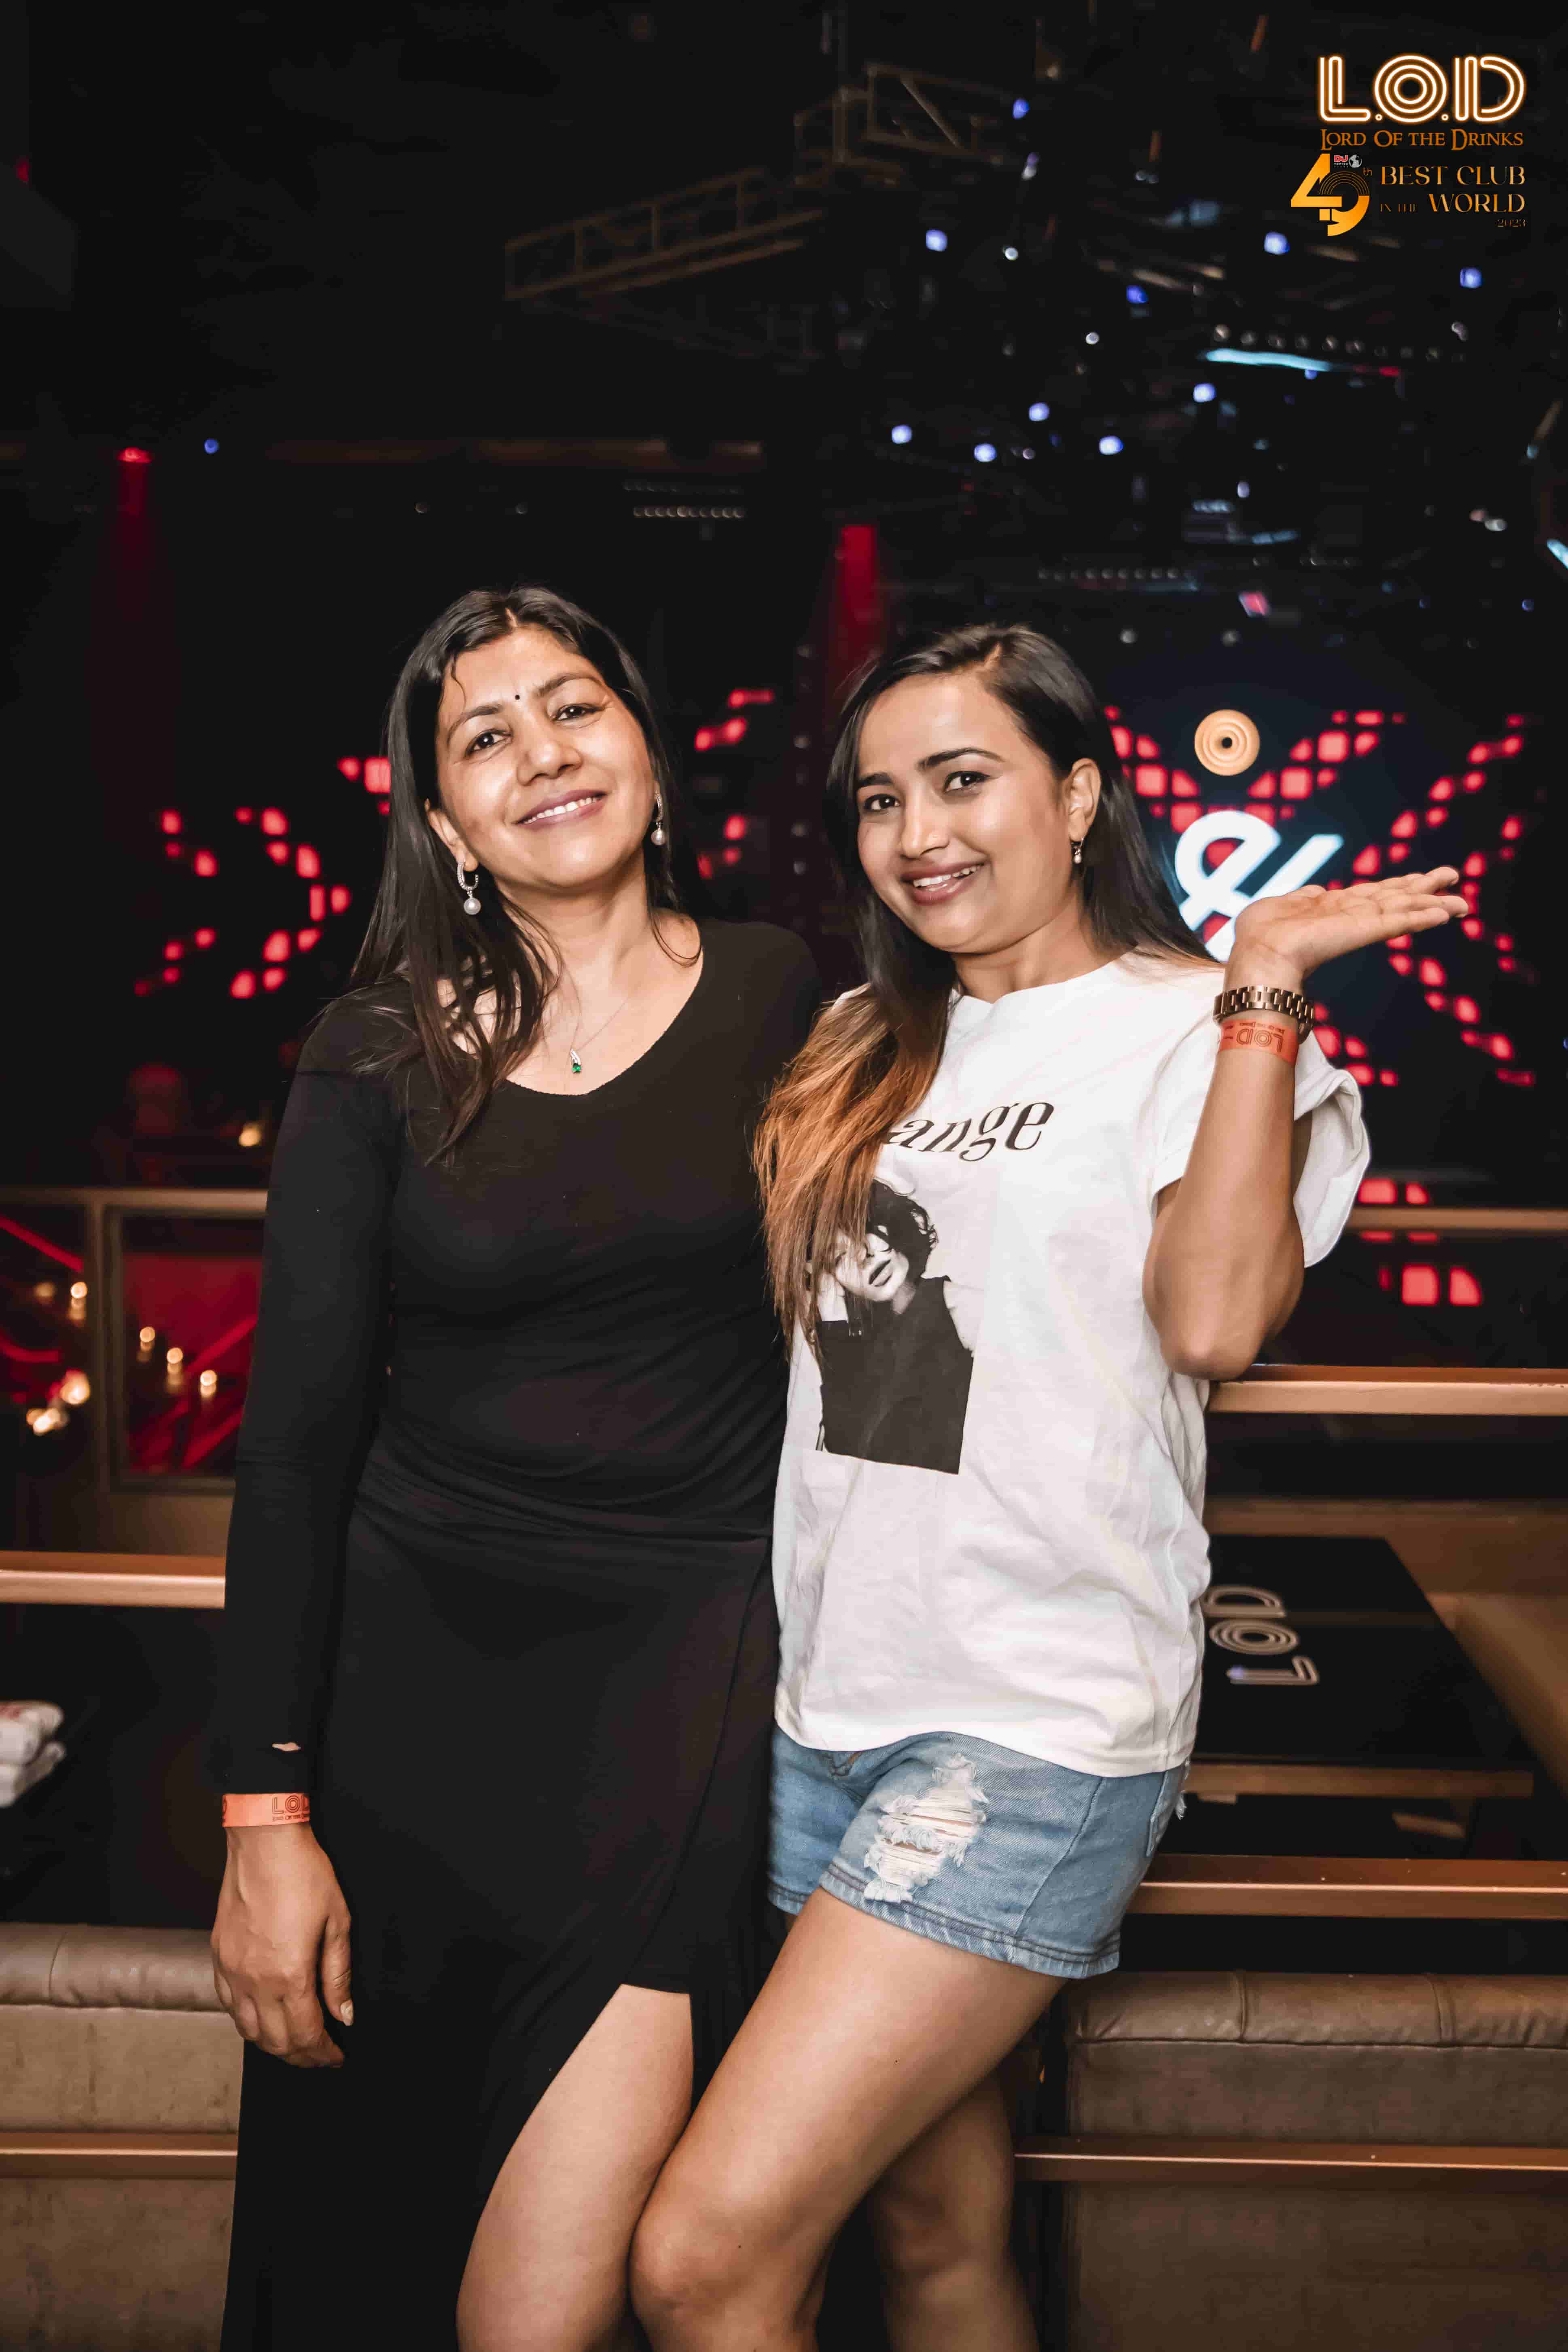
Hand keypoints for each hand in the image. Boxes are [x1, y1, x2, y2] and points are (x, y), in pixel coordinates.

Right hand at [211, 1824, 351, 2068]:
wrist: (263, 1841)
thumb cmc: (304, 1874)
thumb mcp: (337, 1922)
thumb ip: (338, 1975)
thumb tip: (346, 2015)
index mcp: (289, 1975)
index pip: (306, 2035)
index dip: (324, 2054)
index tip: (336, 2057)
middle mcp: (255, 1981)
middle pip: (276, 2042)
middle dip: (301, 2057)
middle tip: (319, 2056)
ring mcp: (232, 1971)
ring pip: (248, 2030)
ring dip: (272, 2044)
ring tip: (294, 2043)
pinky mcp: (218, 1957)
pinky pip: (228, 2005)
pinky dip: (247, 2021)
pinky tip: (262, 2017)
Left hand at [1227, 866, 1468, 992]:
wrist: (1259, 953)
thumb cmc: (1260, 934)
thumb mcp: (1281, 905)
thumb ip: (1303, 897)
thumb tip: (1315, 891)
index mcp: (1331, 908)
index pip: (1372, 895)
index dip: (1397, 887)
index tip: (1419, 881)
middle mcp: (1351, 915)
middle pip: (1396, 898)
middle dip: (1425, 889)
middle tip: (1454, 879)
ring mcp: (1359, 923)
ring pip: (1403, 908)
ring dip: (1432, 903)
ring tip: (1461, 900)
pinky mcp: (1363, 930)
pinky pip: (1397, 921)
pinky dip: (1420, 917)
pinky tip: (1442, 913)